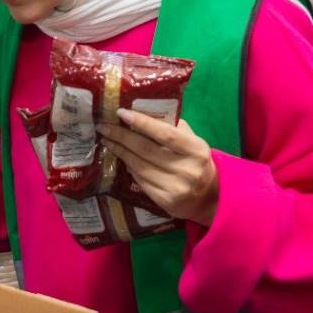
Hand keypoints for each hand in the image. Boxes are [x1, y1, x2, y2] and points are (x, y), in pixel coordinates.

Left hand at [98, 110, 219, 224]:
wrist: (209, 197)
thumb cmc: (196, 162)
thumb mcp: (193, 142)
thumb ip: (174, 128)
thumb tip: (144, 111)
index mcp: (196, 150)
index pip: (165, 134)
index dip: (142, 123)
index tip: (121, 113)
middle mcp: (186, 170)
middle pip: (146, 149)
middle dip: (121, 136)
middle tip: (103, 127)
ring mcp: (175, 187)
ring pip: (139, 166)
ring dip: (120, 151)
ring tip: (107, 140)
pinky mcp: (165, 201)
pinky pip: (140, 180)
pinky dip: (129, 167)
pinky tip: (121, 158)